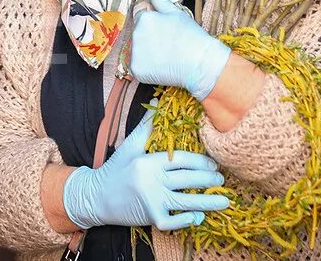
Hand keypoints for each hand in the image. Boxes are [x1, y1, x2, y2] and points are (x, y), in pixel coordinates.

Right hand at [62, 104, 229, 230]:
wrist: (95, 197)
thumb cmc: (115, 169)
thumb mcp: (130, 145)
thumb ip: (147, 125)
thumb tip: (158, 100)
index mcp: (149, 162)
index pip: (182, 159)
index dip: (201, 161)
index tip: (214, 163)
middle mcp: (152, 181)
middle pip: (188, 180)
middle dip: (209, 179)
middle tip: (222, 179)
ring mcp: (152, 201)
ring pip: (186, 202)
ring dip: (208, 202)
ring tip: (225, 201)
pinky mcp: (150, 218)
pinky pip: (173, 222)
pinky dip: (187, 221)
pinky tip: (199, 216)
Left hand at [131, 0, 231, 100]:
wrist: (199, 63)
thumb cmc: (191, 36)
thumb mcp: (176, 13)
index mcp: (144, 18)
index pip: (141, 16)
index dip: (153, 22)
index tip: (165, 30)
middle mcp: (135, 34)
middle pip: (138, 33)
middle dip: (149, 36)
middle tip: (168, 43)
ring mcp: (135, 54)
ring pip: (137, 50)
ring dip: (147, 51)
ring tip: (166, 55)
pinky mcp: (137, 70)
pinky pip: (138, 66)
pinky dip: (147, 67)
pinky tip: (162, 65)